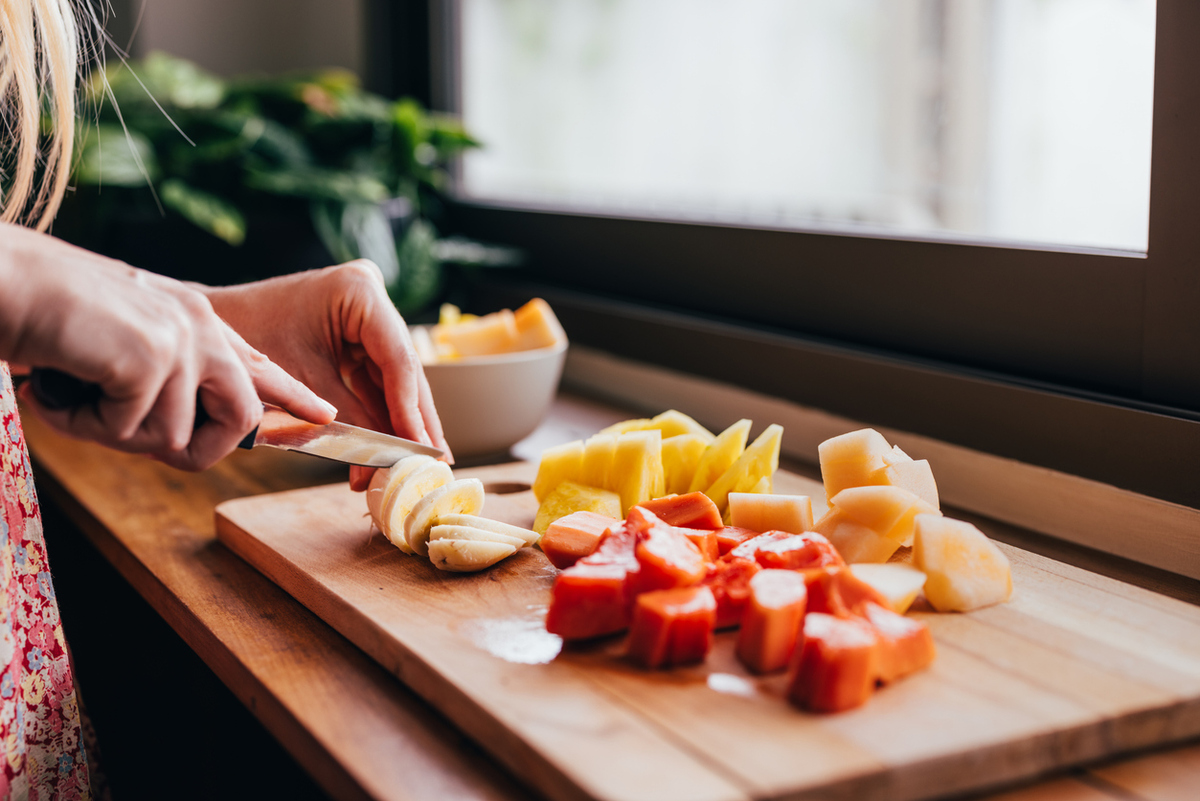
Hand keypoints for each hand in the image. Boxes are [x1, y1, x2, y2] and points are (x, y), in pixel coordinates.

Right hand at [0, 223, 336, 469]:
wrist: (0, 280)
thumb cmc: (46, 315)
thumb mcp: (120, 341)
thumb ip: (165, 371)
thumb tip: (184, 426)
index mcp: (195, 318)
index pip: (258, 364)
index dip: (291, 396)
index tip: (323, 413)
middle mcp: (200, 325)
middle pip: (239, 419)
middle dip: (188, 448)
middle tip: (122, 431)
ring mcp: (180, 339)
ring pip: (174, 437)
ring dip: (113, 433)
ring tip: (74, 393)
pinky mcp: (152, 357)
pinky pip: (130, 431)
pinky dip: (82, 423)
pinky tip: (55, 387)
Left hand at [201, 260, 451, 489]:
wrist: (203, 333)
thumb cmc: (241, 345)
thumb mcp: (300, 387)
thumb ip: (350, 423)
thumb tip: (384, 466)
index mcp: (358, 291)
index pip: (398, 360)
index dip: (411, 411)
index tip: (422, 451)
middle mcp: (371, 295)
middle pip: (404, 370)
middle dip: (415, 422)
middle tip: (434, 464)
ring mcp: (366, 314)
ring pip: (396, 379)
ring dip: (401, 424)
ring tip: (415, 464)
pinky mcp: (357, 335)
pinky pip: (376, 380)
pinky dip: (380, 415)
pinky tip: (391, 448)